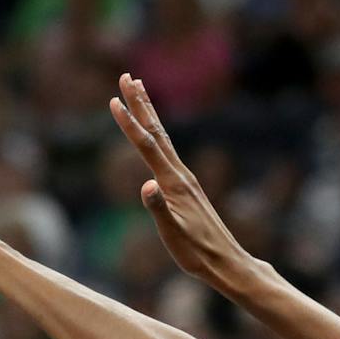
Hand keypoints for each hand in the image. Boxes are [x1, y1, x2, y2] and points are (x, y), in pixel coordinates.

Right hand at [109, 74, 254, 291]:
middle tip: (127, 76)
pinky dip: (157, 137)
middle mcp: (180, 175)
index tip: (114, 100)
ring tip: (139, 91)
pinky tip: (154, 138)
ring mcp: (184, 180)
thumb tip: (145, 186)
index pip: (146, 146)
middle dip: (140, 104)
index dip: (129, 123)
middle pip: (156, 132)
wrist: (225, 261)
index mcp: (173, 183)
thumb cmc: (196, 253)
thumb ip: (158, 208)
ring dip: (149, 114)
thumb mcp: (172, 234)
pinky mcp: (187, 189)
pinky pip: (167, 153)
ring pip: (163, 139)